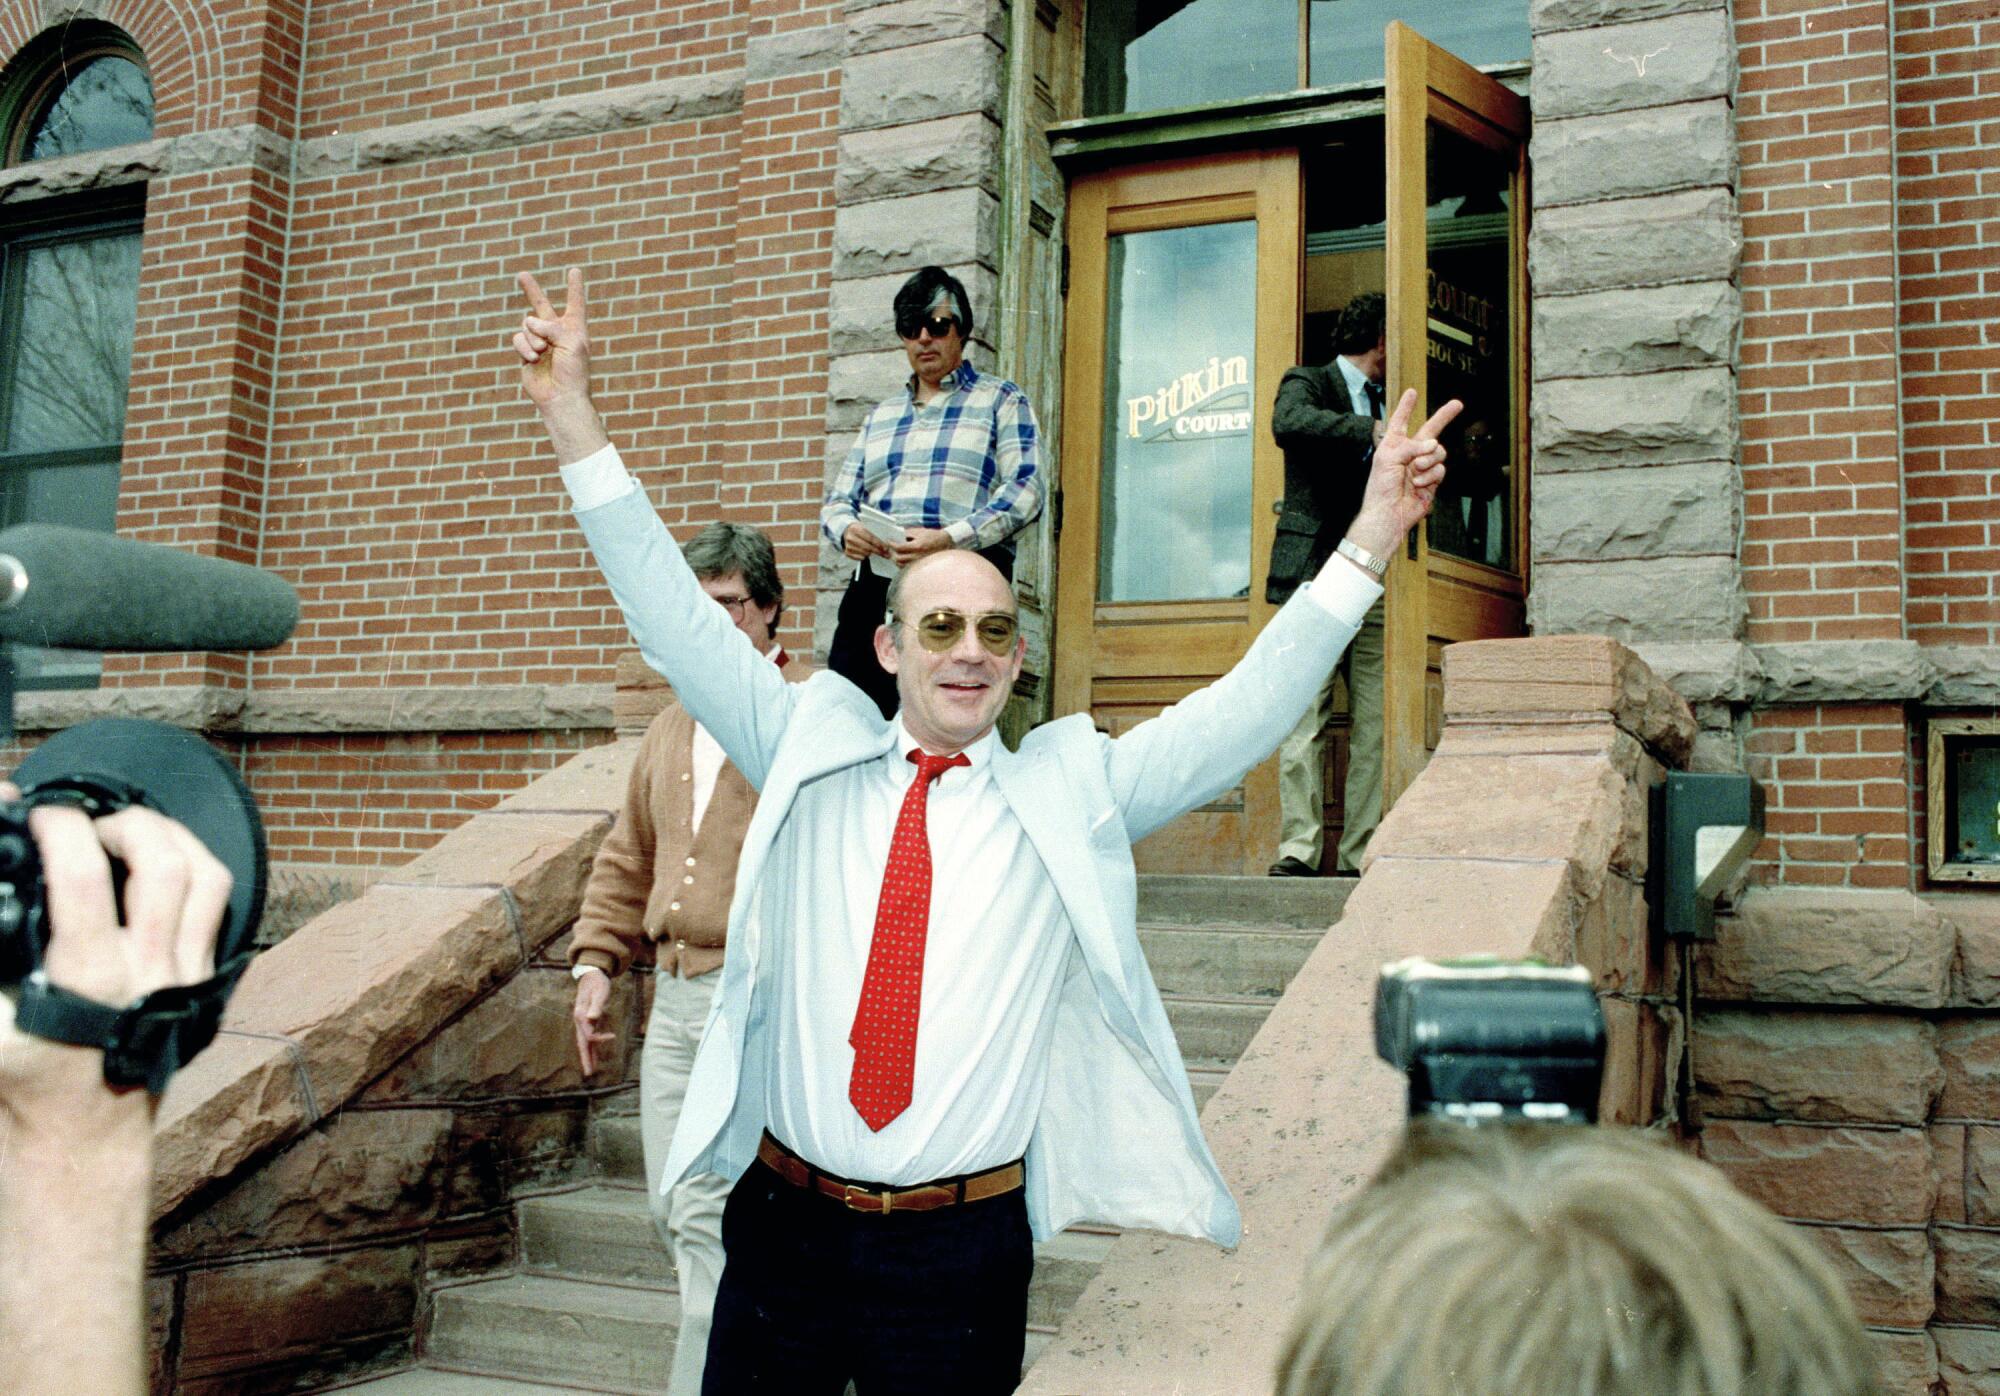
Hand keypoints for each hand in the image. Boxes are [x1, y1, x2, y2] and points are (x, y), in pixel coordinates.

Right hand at [0, 796, 229, 1138]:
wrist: (84, 1135)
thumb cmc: (24, 1078)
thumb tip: (2, 889)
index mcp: (88, 978)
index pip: (83, 876)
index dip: (61, 828)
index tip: (40, 816)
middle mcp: (149, 970)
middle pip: (162, 864)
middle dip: (124, 823)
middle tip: (88, 822)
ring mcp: (186, 973)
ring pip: (206, 877)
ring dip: (170, 837)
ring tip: (128, 829)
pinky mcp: (204, 979)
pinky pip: (218, 904)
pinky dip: (197, 867)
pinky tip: (165, 859)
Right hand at [514, 268, 590, 406]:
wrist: (560, 396)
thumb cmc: (573, 371)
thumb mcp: (571, 342)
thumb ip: (551, 326)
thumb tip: (529, 323)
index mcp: (574, 328)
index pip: (575, 303)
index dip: (574, 287)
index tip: (574, 271)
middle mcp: (556, 333)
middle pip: (542, 306)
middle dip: (531, 290)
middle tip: (522, 274)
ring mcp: (540, 342)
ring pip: (527, 325)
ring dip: (533, 337)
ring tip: (543, 352)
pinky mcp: (526, 353)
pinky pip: (519, 339)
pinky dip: (525, 347)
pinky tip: (533, 358)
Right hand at [571, 969, 614, 1076]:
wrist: (591, 974)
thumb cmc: (597, 982)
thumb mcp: (600, 991)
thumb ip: (597, 1005)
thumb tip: (592, 1018)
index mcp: (580, 1014)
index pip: (589, 1034)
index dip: (599, 1038)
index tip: (613, 1036)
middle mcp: (579, 1020)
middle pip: (582, 1043)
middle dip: (585, 1058)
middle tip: (589, 1073)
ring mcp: (582, 1022)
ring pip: (584, 1042)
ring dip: (588, 1056)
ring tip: (590, 1070)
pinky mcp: (587, 1021)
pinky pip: (589, 1038)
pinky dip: (592, 1047)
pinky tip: (594, 1056)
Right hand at [842, 524, 890, 561]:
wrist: (846, 531)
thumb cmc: (858, 529)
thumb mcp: (864, 527)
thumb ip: (873, 533)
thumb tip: (884, 542)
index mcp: (856, 529)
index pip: (870, 538)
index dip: (879, 544)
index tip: (886, 548)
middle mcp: (851, 538)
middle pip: (868, 547)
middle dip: (878, 551)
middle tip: (885, 554)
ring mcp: (848, 546)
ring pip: (864, 553)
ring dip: (872, 553)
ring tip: (877, 552)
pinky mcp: (847, 552)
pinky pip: (859, 558)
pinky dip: (865, 556)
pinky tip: (867, 553)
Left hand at [888, 527, 953, 565]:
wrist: (946, 543)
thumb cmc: (933, 536)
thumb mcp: (920, 531)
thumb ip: (907, 533)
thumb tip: (896, 535)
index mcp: (918, 546)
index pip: (899, 548)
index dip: (891, 544)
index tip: (889, 542)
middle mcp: (918, 556)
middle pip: (898, 559)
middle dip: (892, 553)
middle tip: (891, 549)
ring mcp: (920, 563)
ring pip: (902, 565)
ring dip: (897, 560)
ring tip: (896, 554)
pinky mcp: (921, 566)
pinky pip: (908, 568)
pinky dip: (903, 564)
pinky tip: (903, 559)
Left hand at [1344, 388, 1460, 559]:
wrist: (1388, 514)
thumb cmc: (1381, 487)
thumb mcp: (1388, 458)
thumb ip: (1410, 446)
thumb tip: (1433, 445)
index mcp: (1394, 445)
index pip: (1400, 421)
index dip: (1406, 407)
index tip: (1411, 392)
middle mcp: (1409, 453)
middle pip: (1431, 430)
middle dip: (1444, 416)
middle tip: (1458, 403)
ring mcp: (1422, 467)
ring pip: (1438, 452)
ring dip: (1428, 460)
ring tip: (1414, 471)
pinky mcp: (1432, 481)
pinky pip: (1440, 469)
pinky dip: (1430, 475)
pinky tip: (1417, 484)